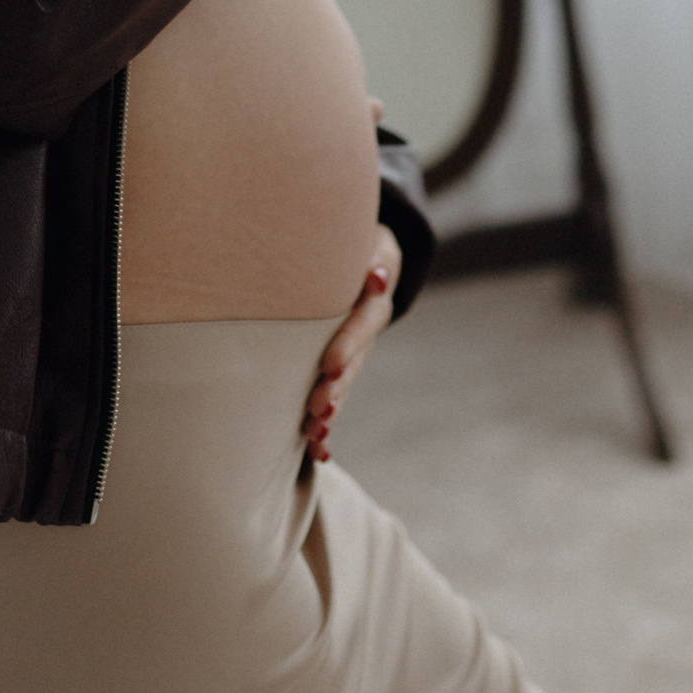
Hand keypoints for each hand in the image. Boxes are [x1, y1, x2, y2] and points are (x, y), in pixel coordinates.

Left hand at [302, 222, 397, 464]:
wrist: (366, 255)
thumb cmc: (355, 242)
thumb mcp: (368, 240)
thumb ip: (371, 257)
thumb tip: (376, 277)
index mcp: (372, 299)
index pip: (360, 322)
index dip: (347, 344)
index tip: (331, 366)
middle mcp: (366, 330)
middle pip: (353, 362)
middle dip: (336, 387)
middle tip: (318, 408)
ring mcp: (356, 350)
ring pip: (345, 383)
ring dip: (331, 409)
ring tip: (316, 434)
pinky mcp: (341, 362)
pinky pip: (336, 393)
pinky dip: (329, 425)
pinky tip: (320, 452)